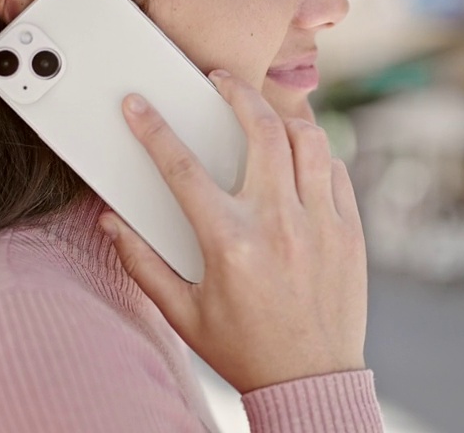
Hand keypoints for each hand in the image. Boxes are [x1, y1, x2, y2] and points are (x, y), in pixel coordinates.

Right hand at [99, 70, 367, 393]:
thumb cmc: (244, 349)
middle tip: (222, 81)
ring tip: (265, 116)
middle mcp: (278, 224)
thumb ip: (143, 263)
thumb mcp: (182, 313)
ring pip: (309, 140)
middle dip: (237, 91)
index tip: (138, 105)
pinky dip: (317, 155)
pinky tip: (299, 159)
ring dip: (283, 119)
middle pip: (261, 128)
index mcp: (229, 242)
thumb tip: (112, 222)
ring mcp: (321, 223)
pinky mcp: (351, 231)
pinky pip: (336, 171)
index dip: (153, 129)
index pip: (182, 167)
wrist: (311, 382)